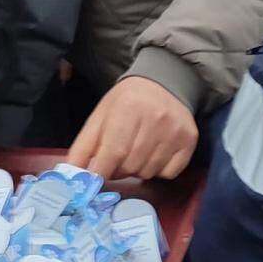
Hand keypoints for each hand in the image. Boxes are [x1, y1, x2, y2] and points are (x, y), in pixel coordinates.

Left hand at [68, 75, 197, 179]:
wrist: (165, 83)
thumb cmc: (128, 100)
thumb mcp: (101, 114)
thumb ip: (85, 144)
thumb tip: (73, 173)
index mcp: (127, 109)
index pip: (112, 152)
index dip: (100, 171)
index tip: (94, 179)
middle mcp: (155, 120)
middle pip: (130, 165)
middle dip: (118, 169)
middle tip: (116, 159)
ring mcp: (174, 132)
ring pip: (148, 172)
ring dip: (137, 170)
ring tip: (136, 152)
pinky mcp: (189, 141)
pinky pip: (169, 173)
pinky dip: (158, 171)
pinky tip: (154, 154)